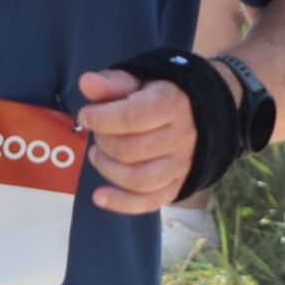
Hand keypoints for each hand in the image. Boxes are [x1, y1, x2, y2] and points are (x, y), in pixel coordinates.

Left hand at [75, 67, 204, 215]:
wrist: (197, 114)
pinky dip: (121, 203)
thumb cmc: (159, 95)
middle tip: (97, 132)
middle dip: (103, 141)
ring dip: (108, 169)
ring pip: (138, 179)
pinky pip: (149, 202)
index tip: (86, 115)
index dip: (101, 118)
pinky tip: (99, 197)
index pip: (132, 117)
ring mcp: (180, 165)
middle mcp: (180, 137)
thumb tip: (86, 82)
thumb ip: (112, 83)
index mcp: (172, 105)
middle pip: (130, 150)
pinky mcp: (176, 186)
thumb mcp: (138, 81)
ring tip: (98, 154)